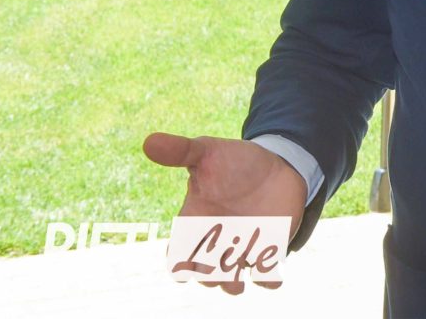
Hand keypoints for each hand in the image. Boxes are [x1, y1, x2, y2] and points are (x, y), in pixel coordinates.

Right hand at [141, 132, 305, 294]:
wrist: (276, 163)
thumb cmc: (234, 160)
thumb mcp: (208, 151)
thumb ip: (181, 151)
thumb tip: (149, 141)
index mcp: (194, 223)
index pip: (177, 253)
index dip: (178, 261)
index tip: (182, 263)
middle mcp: (215, 242)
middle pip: (202, 273)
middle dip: (206, 277)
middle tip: (214, 273)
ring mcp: (241, 248)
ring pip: (230, 280)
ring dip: (231, 284)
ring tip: (236, 283)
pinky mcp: (268, 249)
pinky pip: (266, 273)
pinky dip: (268, 279)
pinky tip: (272, 279)